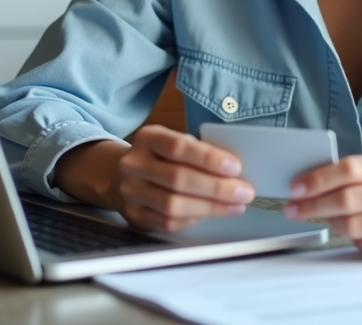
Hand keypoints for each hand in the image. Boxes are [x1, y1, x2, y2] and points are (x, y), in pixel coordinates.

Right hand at [53, 125, 255, 231]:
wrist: (118, 174)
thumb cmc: (159, 157)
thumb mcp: (173, 142)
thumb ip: (198, 152)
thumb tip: (235, 170)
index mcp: (147, 138)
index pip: (178, 147)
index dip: (208, 158)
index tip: (235, 167)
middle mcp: (134, 164)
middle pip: (177, 179)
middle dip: (216, 188)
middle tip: (244, 191)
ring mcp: (131, 192)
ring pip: (173, 205)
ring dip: (210, 207)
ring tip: (235, 205)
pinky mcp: (134, 216)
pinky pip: (167, 222)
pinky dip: (194, 219)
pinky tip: (211, 213)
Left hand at [282, 151, 361, 259]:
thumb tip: (317, 181)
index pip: (350, 168)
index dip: (318, 178)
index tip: (296, 188)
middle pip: (348, 199)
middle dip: (313, 206)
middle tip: (293, 209)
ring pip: (356, 226)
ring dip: (332, 224)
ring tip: (323, 220)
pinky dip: (356, 241)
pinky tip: (353, 234)